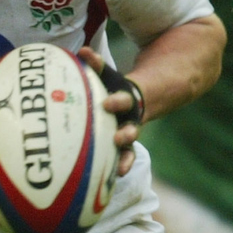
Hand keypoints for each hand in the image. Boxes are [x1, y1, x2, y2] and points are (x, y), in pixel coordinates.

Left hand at [78, 47, 143, 175]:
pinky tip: (112, 180)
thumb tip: (81, 52)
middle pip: (131, 126)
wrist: (150, 94)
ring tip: (121, 169)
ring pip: (130, 147)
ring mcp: (130, 133)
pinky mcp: (125, 146)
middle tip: (119, 137)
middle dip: (126, 133)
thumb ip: (97, 66)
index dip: (117, 101)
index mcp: (127, 99)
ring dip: (125, 156)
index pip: (124, 99)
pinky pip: (124, 158)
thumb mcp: (110, 75)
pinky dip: (120, 167)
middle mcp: (131, 118)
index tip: (108, 103)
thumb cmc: (116, 86)